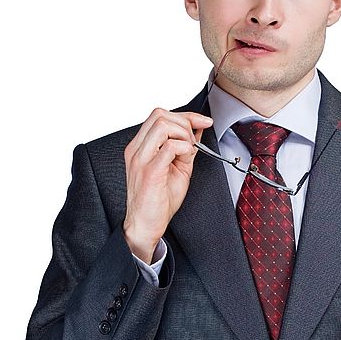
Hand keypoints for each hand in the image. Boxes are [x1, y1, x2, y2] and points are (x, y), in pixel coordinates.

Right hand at [123, 108, 212, 262]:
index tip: (203, 121)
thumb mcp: (177, 167)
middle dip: (185, 123)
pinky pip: (168, 147)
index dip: (185, 115)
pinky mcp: (149, 171)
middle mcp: (137, 150)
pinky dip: (183, 148)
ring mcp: (141, 159)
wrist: (145, 224)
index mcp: (140, 147)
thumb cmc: (158, 200)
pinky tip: (186, 158)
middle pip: (160, 115)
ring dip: (183, 134)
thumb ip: (185, 147)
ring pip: (162, 125)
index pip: (159, 115)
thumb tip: (198, 129)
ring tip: (188, 151)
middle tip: (195, 142)